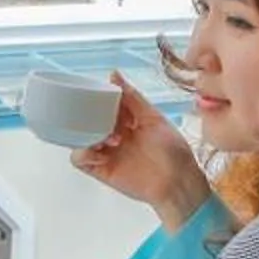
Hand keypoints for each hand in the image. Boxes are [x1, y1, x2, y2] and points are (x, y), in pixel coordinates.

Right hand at [73, 72, 211, 233]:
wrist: (178, 183)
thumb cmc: (173, 151)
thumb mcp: (154, 118)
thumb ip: (132, 99)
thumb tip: (113, 75)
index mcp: (127, 120)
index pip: (104, 104)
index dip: (99, 99)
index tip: (99, 96)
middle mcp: (114, 135)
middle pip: (89, 120)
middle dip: (91, 116)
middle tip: (103, 117)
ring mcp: (106, 152)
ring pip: (81, 138)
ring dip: (86, 134)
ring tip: (109, 138)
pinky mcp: (101, 170)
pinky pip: (80, 160)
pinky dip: (82, 153)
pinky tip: (97, 152)